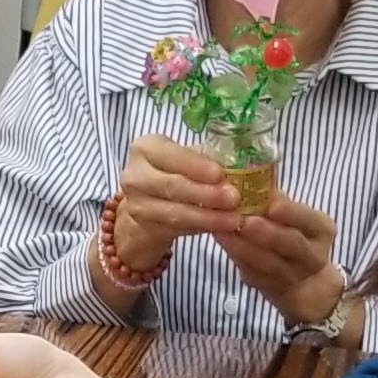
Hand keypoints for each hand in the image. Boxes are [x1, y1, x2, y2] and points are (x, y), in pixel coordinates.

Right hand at [103, 134, 244, 284]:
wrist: (147, 206)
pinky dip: (203, 227)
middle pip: (173, 185)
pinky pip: (178, 228)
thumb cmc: (175, 174)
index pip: (171, 155)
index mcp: (146, 148)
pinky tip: (222, 227)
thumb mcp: (187, 160)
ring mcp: (137, 204)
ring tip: (234, 219)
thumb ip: (207, 159)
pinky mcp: (145, 227)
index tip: (219, 174)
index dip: (195, 166)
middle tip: (235, 198)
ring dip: (208, 216)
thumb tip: (242, 166)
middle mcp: (135, 174)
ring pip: (176, 212)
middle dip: (207, 193)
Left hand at [213, 189, 345, 324]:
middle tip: (243, 220)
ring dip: (242, 246)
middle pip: (290, 244)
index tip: (271, 205)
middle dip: (265, 232)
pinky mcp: (270, 287)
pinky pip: (252, 272)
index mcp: (321, 229)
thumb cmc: (294, 234)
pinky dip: (236, 257)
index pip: (309, 219)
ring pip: (268, 262)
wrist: (305, 282)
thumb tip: (255, 172)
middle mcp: (312, 254)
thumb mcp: (296, 216)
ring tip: (221, 230)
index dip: (291, 213)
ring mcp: (293, 275)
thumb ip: (277, 199)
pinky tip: (222, 243)